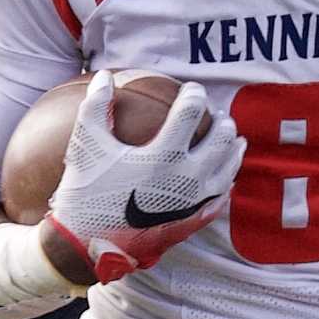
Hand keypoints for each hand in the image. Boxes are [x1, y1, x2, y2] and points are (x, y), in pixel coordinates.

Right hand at [47, 73, 245, 283]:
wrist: (89, 243)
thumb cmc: (86, 191)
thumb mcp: (86, 144)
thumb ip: (96, 105)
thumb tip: (104, 75)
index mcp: (161, 155)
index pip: (190, 112)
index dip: (194, 94)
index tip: (192, 89)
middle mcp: (185, 178)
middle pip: (221, 138)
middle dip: (221, 120)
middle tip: (215, 112)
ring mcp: (194, 201)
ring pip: (229, 166)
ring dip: (233, 146)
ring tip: (231, 134)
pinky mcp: (195, 220)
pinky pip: (221, 195)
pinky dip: (227, 178)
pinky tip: (225, 171)